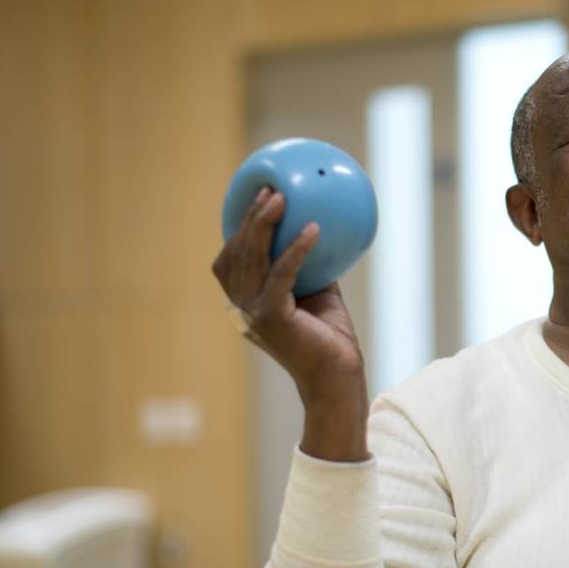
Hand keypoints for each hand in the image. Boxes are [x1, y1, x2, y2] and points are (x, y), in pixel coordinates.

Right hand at [211, 188, 369, 459]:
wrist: (337, 376)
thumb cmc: (330, 337)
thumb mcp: (317, 292)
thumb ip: (308, 265)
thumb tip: (318, 226)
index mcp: (247, 303)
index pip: (230, 262)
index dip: (237, 230)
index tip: (258, 198)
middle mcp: (243, 308)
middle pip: (237, 254)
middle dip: (250, 219)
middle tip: (271, 191)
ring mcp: (253, 314)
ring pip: (252, 259)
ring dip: (265, 225)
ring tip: (283, 199)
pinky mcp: (272, 318)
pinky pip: (282, 275)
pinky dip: (296, 250)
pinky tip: (313, 230)